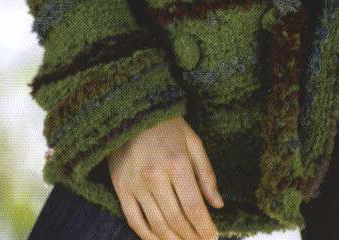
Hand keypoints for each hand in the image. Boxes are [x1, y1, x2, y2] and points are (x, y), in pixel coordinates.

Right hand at [107, 115, 222, 239]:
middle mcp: (155, 176)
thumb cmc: (167, 125)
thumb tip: (218, 204)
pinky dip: (147, 237)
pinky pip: (134, 221)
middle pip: (176, 220)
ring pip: (157, 225)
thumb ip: (206, 174)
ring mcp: (136, 184)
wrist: (131, 111)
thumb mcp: (193, 142)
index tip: (213, 237)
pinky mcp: (121, 188)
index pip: (194, 207)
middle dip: (192, 237)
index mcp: (176, 163)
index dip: (205, 228)